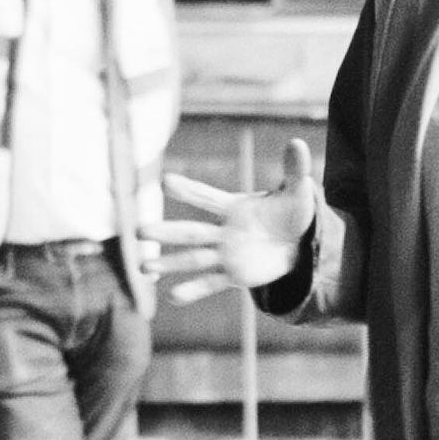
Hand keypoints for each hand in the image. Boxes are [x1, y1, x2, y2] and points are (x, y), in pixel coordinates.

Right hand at [141, 137, 316, 292]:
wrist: (299, 245)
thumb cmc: (293, 213)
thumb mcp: (298, 192)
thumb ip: (294, 169)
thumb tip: (297, 142)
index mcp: (234, 207)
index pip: (206, 197)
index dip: (187, 190)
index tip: (164, 181)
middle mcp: (223, 231)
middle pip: (190, 232)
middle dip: (166, 232)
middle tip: (138, 231)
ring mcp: (226, 255)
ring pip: (193, 259)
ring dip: (169, 263)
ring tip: (144, 267)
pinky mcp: (234, 276)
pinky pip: (210, 283)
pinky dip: (193, 290)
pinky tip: (172, 297)